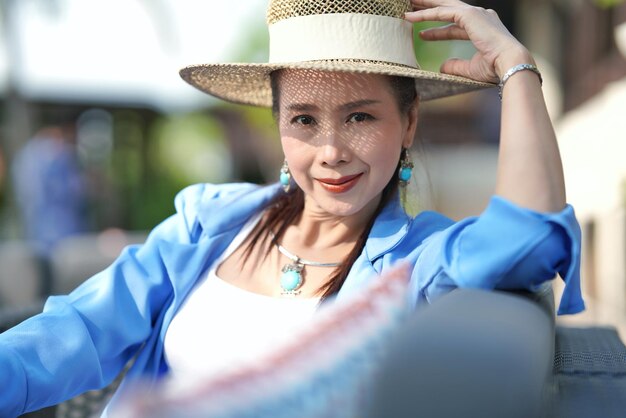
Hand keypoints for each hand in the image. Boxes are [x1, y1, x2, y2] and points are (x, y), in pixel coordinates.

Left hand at [405, 0, 533, 82]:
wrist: (509, 62)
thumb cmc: (495, 67)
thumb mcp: (471, 68)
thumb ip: (456, 66)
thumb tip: (442, 67)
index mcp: (483, 28)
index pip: (455, 26)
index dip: (438, 31)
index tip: (423, 34)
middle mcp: (480, 16)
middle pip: (448, 9)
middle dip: (430, 8)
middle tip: (412, 9)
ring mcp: (475, 13)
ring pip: (444, 5)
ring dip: (424, 6)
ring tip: (407, 7)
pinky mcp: (469, 15)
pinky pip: (442, 11)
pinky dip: (426, 14)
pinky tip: (411, 17)